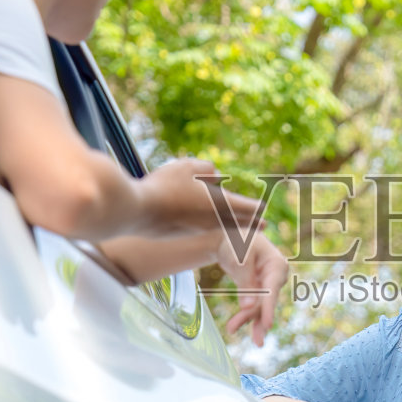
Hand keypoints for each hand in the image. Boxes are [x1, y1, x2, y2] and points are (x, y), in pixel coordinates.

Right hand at [134, 159, 264, 236]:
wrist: (136, 211)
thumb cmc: (164, 185)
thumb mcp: (188, 166)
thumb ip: (206, 168)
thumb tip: (215, 175)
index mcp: (219, 204)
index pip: (246, 207)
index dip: (257, 208)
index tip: (265, 209)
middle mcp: (211, 221)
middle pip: (237, 223)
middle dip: (252, 223)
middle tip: (264, 226)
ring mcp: (195, 230)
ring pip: (219, 227)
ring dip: (232, 225)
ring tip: (240, 225)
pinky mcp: (179, 234)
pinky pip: (201, 229)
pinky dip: (211, 226)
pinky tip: (207, 222)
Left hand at [218, 233, 288, 346]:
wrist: (228, 237)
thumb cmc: (237, 241)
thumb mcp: (240, 258)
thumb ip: (245, 282)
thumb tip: (248, 307)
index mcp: (277, 265)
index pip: (272, 290)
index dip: (268, 308)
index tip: (267, 325)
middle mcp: (275, 277)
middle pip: (266, 302)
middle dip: (254, 317)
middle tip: (243, 334)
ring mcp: (267, 285)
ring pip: (259, 307)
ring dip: (246, 319)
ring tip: (231, 329)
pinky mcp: (257, 290)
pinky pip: (252, 306)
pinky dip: (243, 315)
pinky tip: (233, 327)